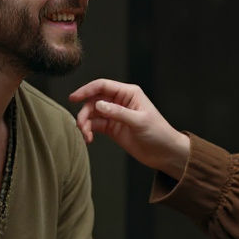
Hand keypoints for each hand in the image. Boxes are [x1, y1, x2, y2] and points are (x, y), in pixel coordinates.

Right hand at [68, 79, 189, 179]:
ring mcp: (115, 115)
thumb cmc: (158, 133)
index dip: (86, 90)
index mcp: (128, 93)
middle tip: (81, 126)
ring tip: (86, 135)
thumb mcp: (139, 121)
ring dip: (85, 123)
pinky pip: (95, 125)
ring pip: (92, 114)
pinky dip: (89, 131)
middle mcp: (120, 101)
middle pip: (93, 100)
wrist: (165, 153)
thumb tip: (98, 105)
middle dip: (85, 112)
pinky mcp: (113, 128)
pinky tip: (89, 139)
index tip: (73, 98)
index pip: (102, 86)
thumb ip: (118, 112)